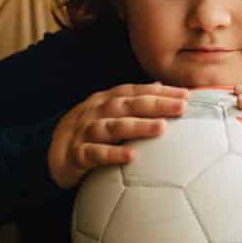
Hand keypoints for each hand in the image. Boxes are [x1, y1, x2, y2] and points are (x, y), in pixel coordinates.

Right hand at [48, 81, 190, 189]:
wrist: (54, 154)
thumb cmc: (90, 132)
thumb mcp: (110, 113)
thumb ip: (133, 101)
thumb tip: (162, 86)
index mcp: (106, 100)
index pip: (136, 91)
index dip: (160, 92)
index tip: (187, 95)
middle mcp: (96, 112)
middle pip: (128, 105)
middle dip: (156, 104)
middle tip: (182, 107)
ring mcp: (85, 132)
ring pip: (112, 127)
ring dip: (138, 126)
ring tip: (162, 128)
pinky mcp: (77, 155)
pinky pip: (94, 154)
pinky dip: (112, 154)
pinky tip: (130, 156)